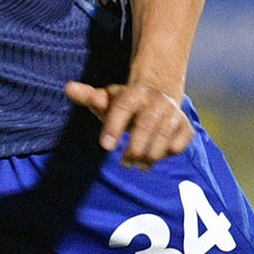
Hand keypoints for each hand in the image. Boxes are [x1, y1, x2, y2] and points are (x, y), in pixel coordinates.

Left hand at [65, 78, 192, 167]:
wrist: (158, 95)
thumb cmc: (125, 103)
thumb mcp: (108, 99)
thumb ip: (89, 97)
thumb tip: (68, 88)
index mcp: (133, 94)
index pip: (122, 108)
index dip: (113, 127)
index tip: (106, 147)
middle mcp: (156, 101)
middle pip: (146, 124)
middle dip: (135, 147)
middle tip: (125, 163)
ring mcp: (173, 112)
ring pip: (164, 135)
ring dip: (151, 154)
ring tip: (139, 165)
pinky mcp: (185, 126)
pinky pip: (180, 142)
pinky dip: (170, 152)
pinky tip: (159, 156)